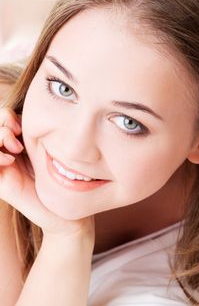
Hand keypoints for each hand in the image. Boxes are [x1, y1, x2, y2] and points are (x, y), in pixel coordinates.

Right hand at [0, 108, 94, 242]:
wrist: (64, 214)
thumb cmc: (63, 180)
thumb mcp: (53, 151)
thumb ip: (42, 134)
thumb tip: (36, 114)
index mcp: (20, 143)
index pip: (2, 119)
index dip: (6, 116)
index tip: (21, 125)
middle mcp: (8, 153)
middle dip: (1, 124)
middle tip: (17, 134)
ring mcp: (3, 167)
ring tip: (15, 147)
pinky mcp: (1, 182)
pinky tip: (9, 159)